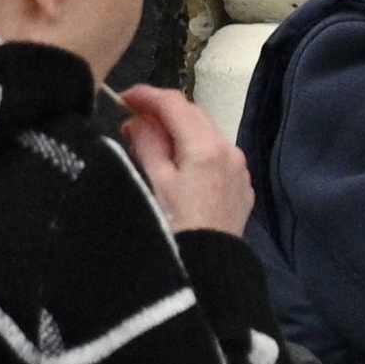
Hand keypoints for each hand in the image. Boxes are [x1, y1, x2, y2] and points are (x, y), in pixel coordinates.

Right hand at [114, 85, 253, 239]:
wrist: (210, 267)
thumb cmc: (176, 227)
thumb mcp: (154, 182)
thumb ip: (146, 144)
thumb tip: (137, 120)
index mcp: (205, 146)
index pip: (175, 103)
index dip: (146, 95)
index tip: (122, 98)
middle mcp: (229, 150)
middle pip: (193, 114)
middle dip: (162, 111)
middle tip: (130, 120)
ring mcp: (239, 168)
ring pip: (206, 133)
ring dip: (179, 129)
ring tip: (149, 142)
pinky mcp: (242, 185)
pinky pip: (217, 154)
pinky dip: (195, 149)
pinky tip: (176, 163)